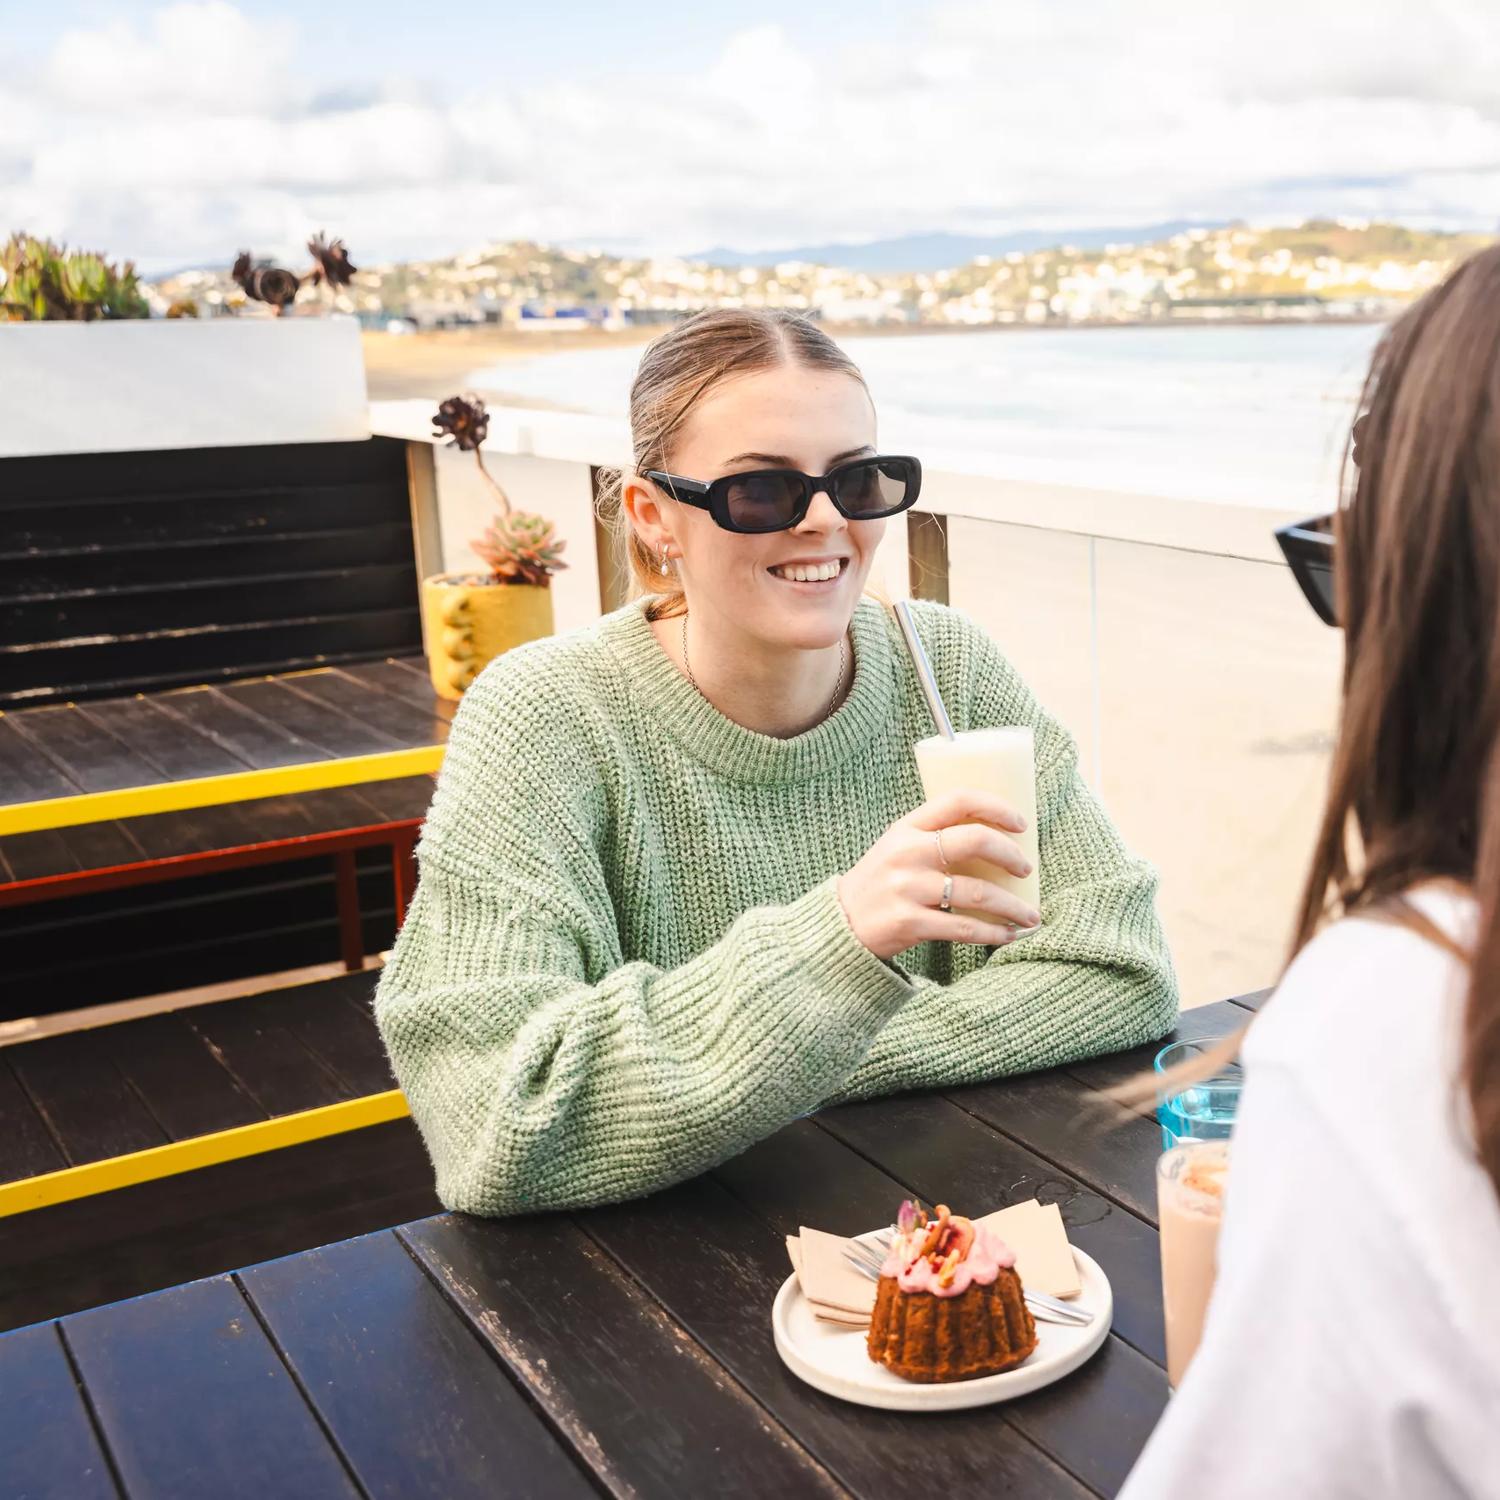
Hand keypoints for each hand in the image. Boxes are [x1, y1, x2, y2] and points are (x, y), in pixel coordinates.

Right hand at [836, 790, 1041, 959]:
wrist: (840, 922)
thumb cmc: (879, 881)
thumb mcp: (897, 846)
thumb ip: (934, 838)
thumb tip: (994, 840)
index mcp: (907, 827)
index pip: (958, 800)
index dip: (997, 807)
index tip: (1021, 824)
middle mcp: (908, 853)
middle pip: (975, 841)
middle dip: (1011, 855)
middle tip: (1026, 869)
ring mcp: (908, 888)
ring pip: (977, 892)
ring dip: (1012, 906)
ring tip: (1030, 915)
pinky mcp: (910, 923)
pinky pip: (964, 928)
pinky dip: (994, 933)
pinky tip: (1010, 935)